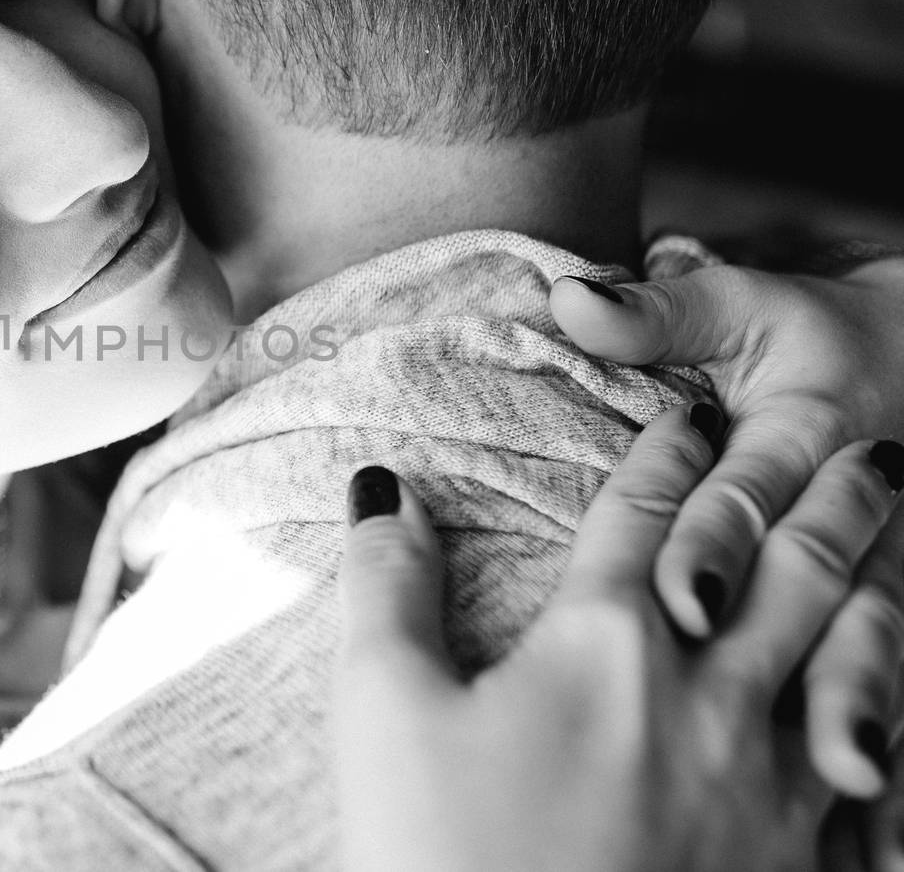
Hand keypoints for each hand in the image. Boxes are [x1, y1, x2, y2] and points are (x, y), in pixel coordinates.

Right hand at [334, 404, 902, 871]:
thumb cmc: (439, 858)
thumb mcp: (382, 712)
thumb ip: (387, 589)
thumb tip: (384, 490)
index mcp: (602, 648)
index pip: (644, 518)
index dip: (671, 452)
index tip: (697, 410)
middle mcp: (706, 701)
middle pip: (782, 570)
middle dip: (822, 498)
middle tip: (865, 448)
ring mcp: (768, 791)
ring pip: (852, 660)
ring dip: (874, 586)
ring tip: (890, 542)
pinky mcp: (797, 871)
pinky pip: (876, 784)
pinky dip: (893, 728)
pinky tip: (896, 722)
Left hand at [552, 258, 903, 796]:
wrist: (903, 361)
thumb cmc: (805, 334)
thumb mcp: (743, 305)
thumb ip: (660, 311)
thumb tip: (567, 295)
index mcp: (803, 442)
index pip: (749, 499)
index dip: (715, 546)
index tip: (681, 599)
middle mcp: (856, 522)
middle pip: (842, 601)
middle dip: (829, 671)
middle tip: (816, 744)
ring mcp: (884, 581)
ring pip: (884, 659)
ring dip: (877, 726)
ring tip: (865, 795)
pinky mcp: (889, 626)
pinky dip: (897, 778)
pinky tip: (881, 845)